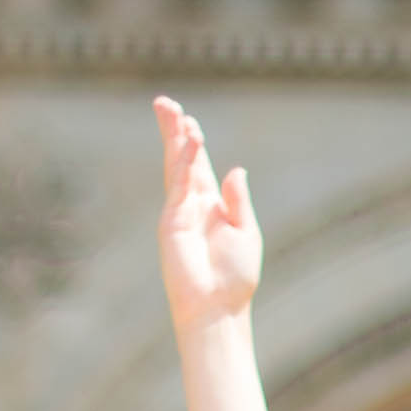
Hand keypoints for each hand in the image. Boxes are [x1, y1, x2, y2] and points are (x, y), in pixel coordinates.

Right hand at [153, 97, 258, 330]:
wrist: (217, 306)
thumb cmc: (235, 277)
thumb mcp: (245, 231)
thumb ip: (238, 201)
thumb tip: (237, 170)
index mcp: (212, 206)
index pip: (200, 166)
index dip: (193, 142)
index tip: (188, 120)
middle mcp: (192, 205)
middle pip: (181, 160)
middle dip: (173, 132)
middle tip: (165, 104)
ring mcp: (179, 212)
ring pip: (175, 167)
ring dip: (174, 139)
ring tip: (171, 111)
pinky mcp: (171, 223)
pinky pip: (177, 185)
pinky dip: (182, 162)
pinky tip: (188, 141)